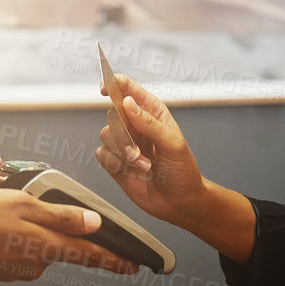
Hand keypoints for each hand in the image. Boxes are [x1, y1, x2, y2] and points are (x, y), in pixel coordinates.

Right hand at [0, 188, 140, 283]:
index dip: (113, 260)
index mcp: (46, 247)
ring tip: (4, 216)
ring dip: (27, 236)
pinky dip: (8, 242)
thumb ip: (60, 217)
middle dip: (54, 234)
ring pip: (34, 250)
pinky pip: (13, 254)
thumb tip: (93, 224)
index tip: (133, 266)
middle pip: (58, 249)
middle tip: (36, 215)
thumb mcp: (23, 206)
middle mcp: (35, 265)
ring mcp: (15, 271)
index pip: (90, 256)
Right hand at [94, 74, 206, 224]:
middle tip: (139, 149)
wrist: (179, 202)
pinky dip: (115, 162)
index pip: (127, 88)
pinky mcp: (115, 161)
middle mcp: (135, 124)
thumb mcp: (173, 144)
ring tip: (143, 164)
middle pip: (113, 113)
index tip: (105, 87)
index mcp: (151, 112)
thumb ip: (150, 123)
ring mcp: (124, 143)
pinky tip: (131, 170)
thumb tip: (128, 104)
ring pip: (106, 134)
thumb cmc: (183, 171)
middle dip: (123, 132)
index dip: (114, 83)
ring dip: (123, 151)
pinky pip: (101, 153)